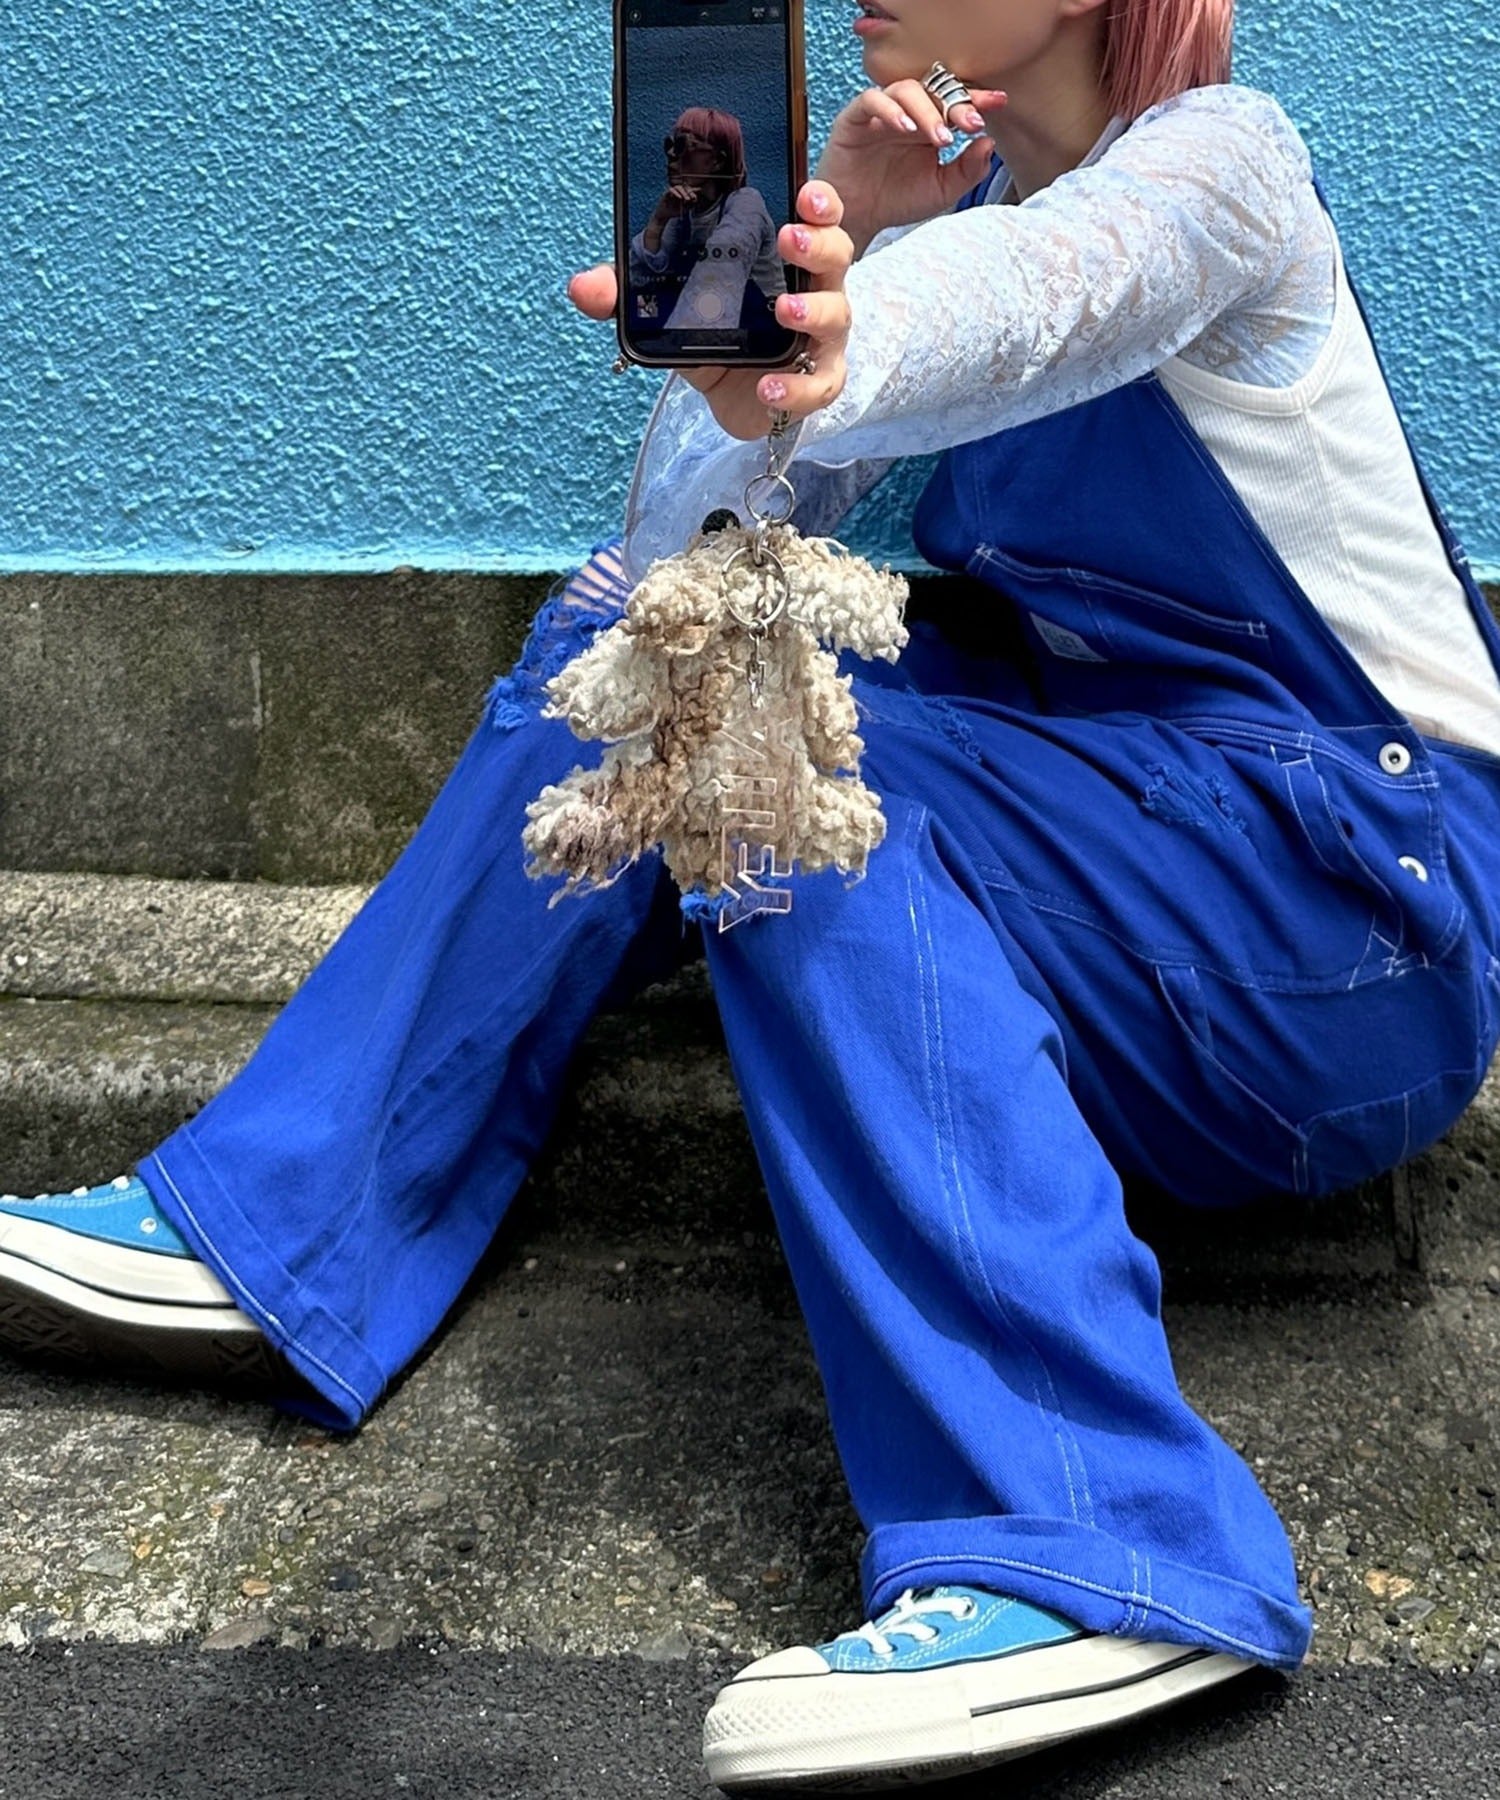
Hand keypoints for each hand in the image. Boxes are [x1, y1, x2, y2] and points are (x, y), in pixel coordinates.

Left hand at [568, 180, 853, 443]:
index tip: (803, 193)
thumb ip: (629, 292)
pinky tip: (768, 388)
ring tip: (783, 311)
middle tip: (789, 239)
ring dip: (811, 310)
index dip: (817, 201)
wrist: (734, 394)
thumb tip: (583, 287)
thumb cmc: (716, 331)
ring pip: (836, 315)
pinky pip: (820, 385)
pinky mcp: (817, 382)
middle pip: (836, 254)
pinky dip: (796, 389)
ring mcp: (821, 336)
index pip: (815, 215)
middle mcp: (813, 288)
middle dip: (818, 243)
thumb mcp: (671, 305)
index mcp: (784, 255)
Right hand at [652, 182, 702, 223]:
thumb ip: (690, 204)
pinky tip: (679, 198)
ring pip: (678, 187)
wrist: (665, 216)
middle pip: (684, 187)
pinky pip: (671, 190)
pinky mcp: (666, 193)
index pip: (688, 189)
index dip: (693, 189)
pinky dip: (676, 193)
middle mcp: (677, 191)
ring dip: (683, 192)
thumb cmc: (674, 212)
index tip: (699, 190)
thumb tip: (695, 199)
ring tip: (686, 199)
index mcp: (682, 193)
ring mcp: (672, 191)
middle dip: (689, 191)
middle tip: (692, 197)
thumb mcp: (685, 209)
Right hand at [817, 78, 1004, 257]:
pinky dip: (890, 110)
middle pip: (934, 90)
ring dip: (926, 110)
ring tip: (939, 137)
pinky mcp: (854, 119)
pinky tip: (906, 128)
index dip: (976, 99)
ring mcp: (880, 113)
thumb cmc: (896, 202)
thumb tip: (989, 142)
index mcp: (929, 124)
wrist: (856, 222)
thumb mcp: (941, 191)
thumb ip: (967, 170)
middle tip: (971, 124)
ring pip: (906, 89)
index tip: (999, 103)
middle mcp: (907, 113)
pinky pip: (871, 100)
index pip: (955, 101)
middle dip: (955, 103)